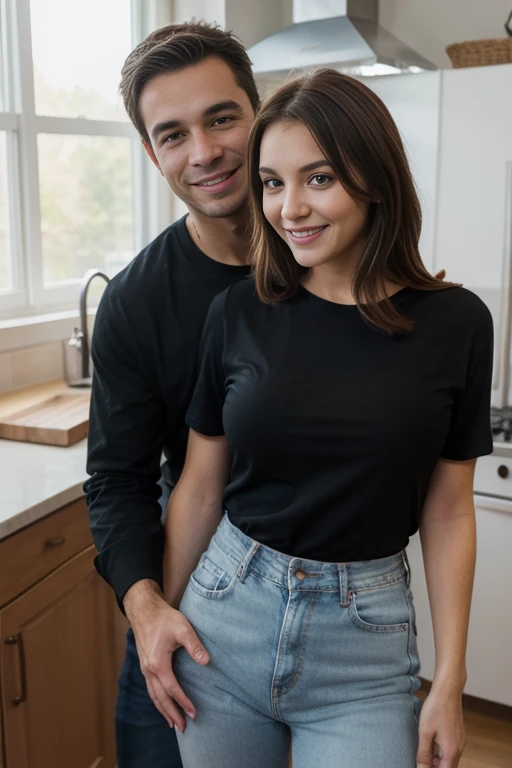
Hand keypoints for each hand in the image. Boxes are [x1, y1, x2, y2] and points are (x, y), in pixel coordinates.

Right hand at [124, 580, 208, 732]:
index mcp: (158, 663)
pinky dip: (157, 700)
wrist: (144, 610)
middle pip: (160, 698)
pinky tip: (162, 703)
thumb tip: (206, 662)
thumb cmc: (164, 618)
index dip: (183, 702)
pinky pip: (150, 688)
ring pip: (153, 695)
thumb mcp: (182, 628)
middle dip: (172, 713)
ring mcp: (144, 668)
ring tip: (172, 723)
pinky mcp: (144, 665)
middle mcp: (148, 670)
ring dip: (163, 710)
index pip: (172, 689)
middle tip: (183, 727)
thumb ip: (195, 646)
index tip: (194, 713)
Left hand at [416, 688, 465, 767]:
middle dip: (435, 766)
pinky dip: (442, 751)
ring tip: (425, 750)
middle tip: (422, 760)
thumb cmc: (436, 709)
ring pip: (450, 759)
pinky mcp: (459, 734)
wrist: (448, 690)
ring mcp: (460, 741)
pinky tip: (432, 741)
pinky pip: (451, 749)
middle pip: (448, 767)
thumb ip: (424, 753)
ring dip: (438, 760)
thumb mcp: (425, 732)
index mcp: (451, 751)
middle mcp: (459, 749)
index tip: (422, 765)